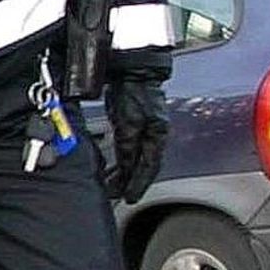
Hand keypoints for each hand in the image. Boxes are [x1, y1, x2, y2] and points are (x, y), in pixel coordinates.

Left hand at [104, 74, 168, 203]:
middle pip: (142, 166)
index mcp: (157, 135)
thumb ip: (127, 146)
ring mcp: (144, 130)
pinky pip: (128, 150)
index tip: (130, 198)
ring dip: (123, 174)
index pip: (149, 167)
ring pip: (134, 159)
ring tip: (111, 185)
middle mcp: (153, 135)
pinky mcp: (133, 125)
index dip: (138, 184)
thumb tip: (125, 168)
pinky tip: (113, 168)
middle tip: (116, 195)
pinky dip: (121, 162)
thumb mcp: (128, 123)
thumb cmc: (134, 92)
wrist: (131, 71)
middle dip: (129, 182)